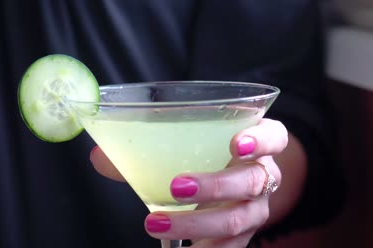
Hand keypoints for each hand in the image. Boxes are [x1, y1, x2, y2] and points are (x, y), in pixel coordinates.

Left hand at [90, 119, 287, 246]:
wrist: (234, 184)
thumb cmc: (208, 155)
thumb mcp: (189, 144)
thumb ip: (147, 148)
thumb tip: (98, 157)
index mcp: (258, 143)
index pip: (274, 136)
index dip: (260, 140)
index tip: (235, 145)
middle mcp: (263, 175)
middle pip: (252, 181)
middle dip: (215, 185)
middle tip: (177, 187)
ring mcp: (257, 209)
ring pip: (239, 219)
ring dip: (198, 223)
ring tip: (157, 223)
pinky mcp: (244, 236)